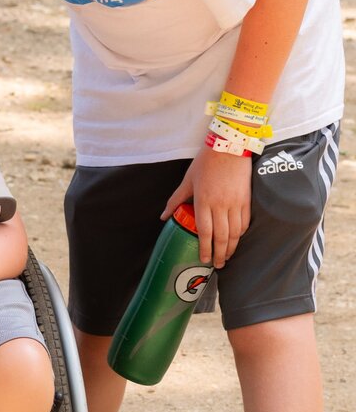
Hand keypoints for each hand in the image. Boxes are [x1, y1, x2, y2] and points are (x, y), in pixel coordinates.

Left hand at [162, 146, 251, 267]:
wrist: (229, 147)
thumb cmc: (205, 163)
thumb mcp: (187, 180)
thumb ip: (176, 200)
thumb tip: (164, 216)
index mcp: (203, 201)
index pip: (204, 231)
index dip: (205, 248)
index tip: (204, 259)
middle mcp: (220, 205)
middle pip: (222, 237)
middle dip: (220, 253)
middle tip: (218, 264)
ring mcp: (235, 203)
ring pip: (235, 233)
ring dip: (232, 248)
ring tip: (227, 257)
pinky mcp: (247, 200)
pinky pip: (245, 222)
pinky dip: (241, 234)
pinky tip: (237, 240)